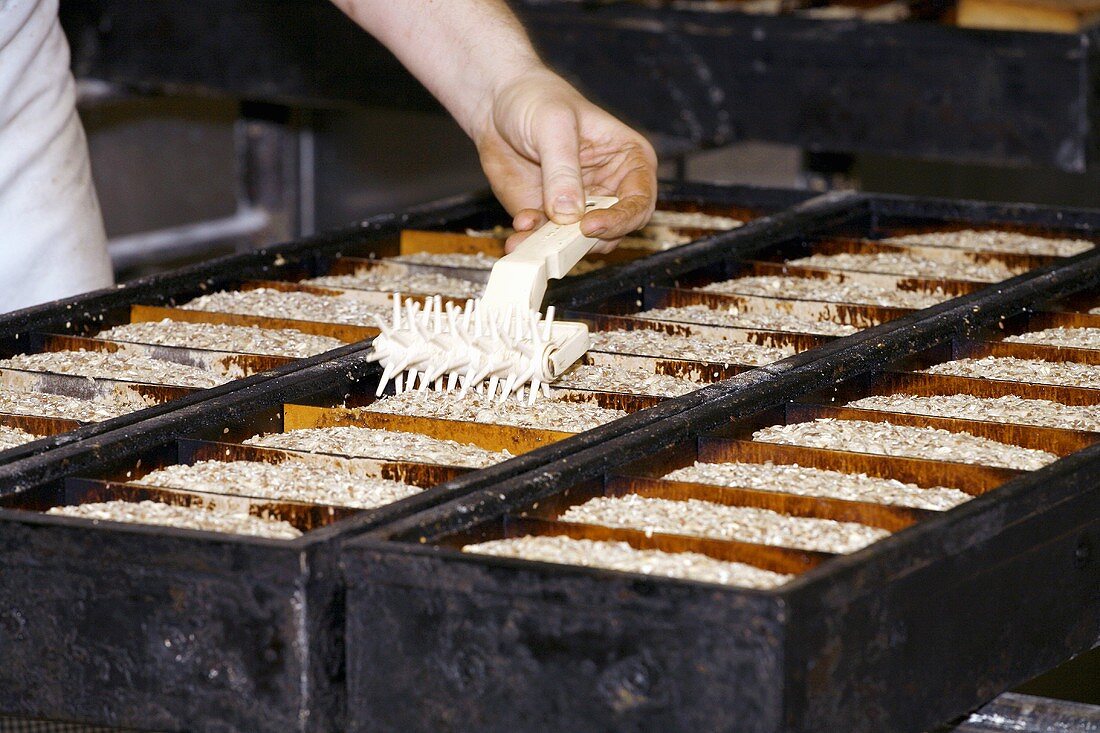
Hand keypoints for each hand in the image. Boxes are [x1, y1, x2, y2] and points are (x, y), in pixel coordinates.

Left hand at [473, 67, 656, 252]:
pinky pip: (546, 240)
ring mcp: (579, 207)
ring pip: (579, 243)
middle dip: (585, 240)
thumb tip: (570, 214)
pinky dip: (532, 241)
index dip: (620, 219)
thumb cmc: (537, 99)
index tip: (589, 225)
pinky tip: (519, 229)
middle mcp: (609, 189)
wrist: (497, 104)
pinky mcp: (549, 217)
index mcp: (629, 161)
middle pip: (613, 231)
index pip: (639, 202)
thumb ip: (562, 170)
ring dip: (554, 246)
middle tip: (558, 240)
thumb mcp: (553, 126)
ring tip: (529, 234)